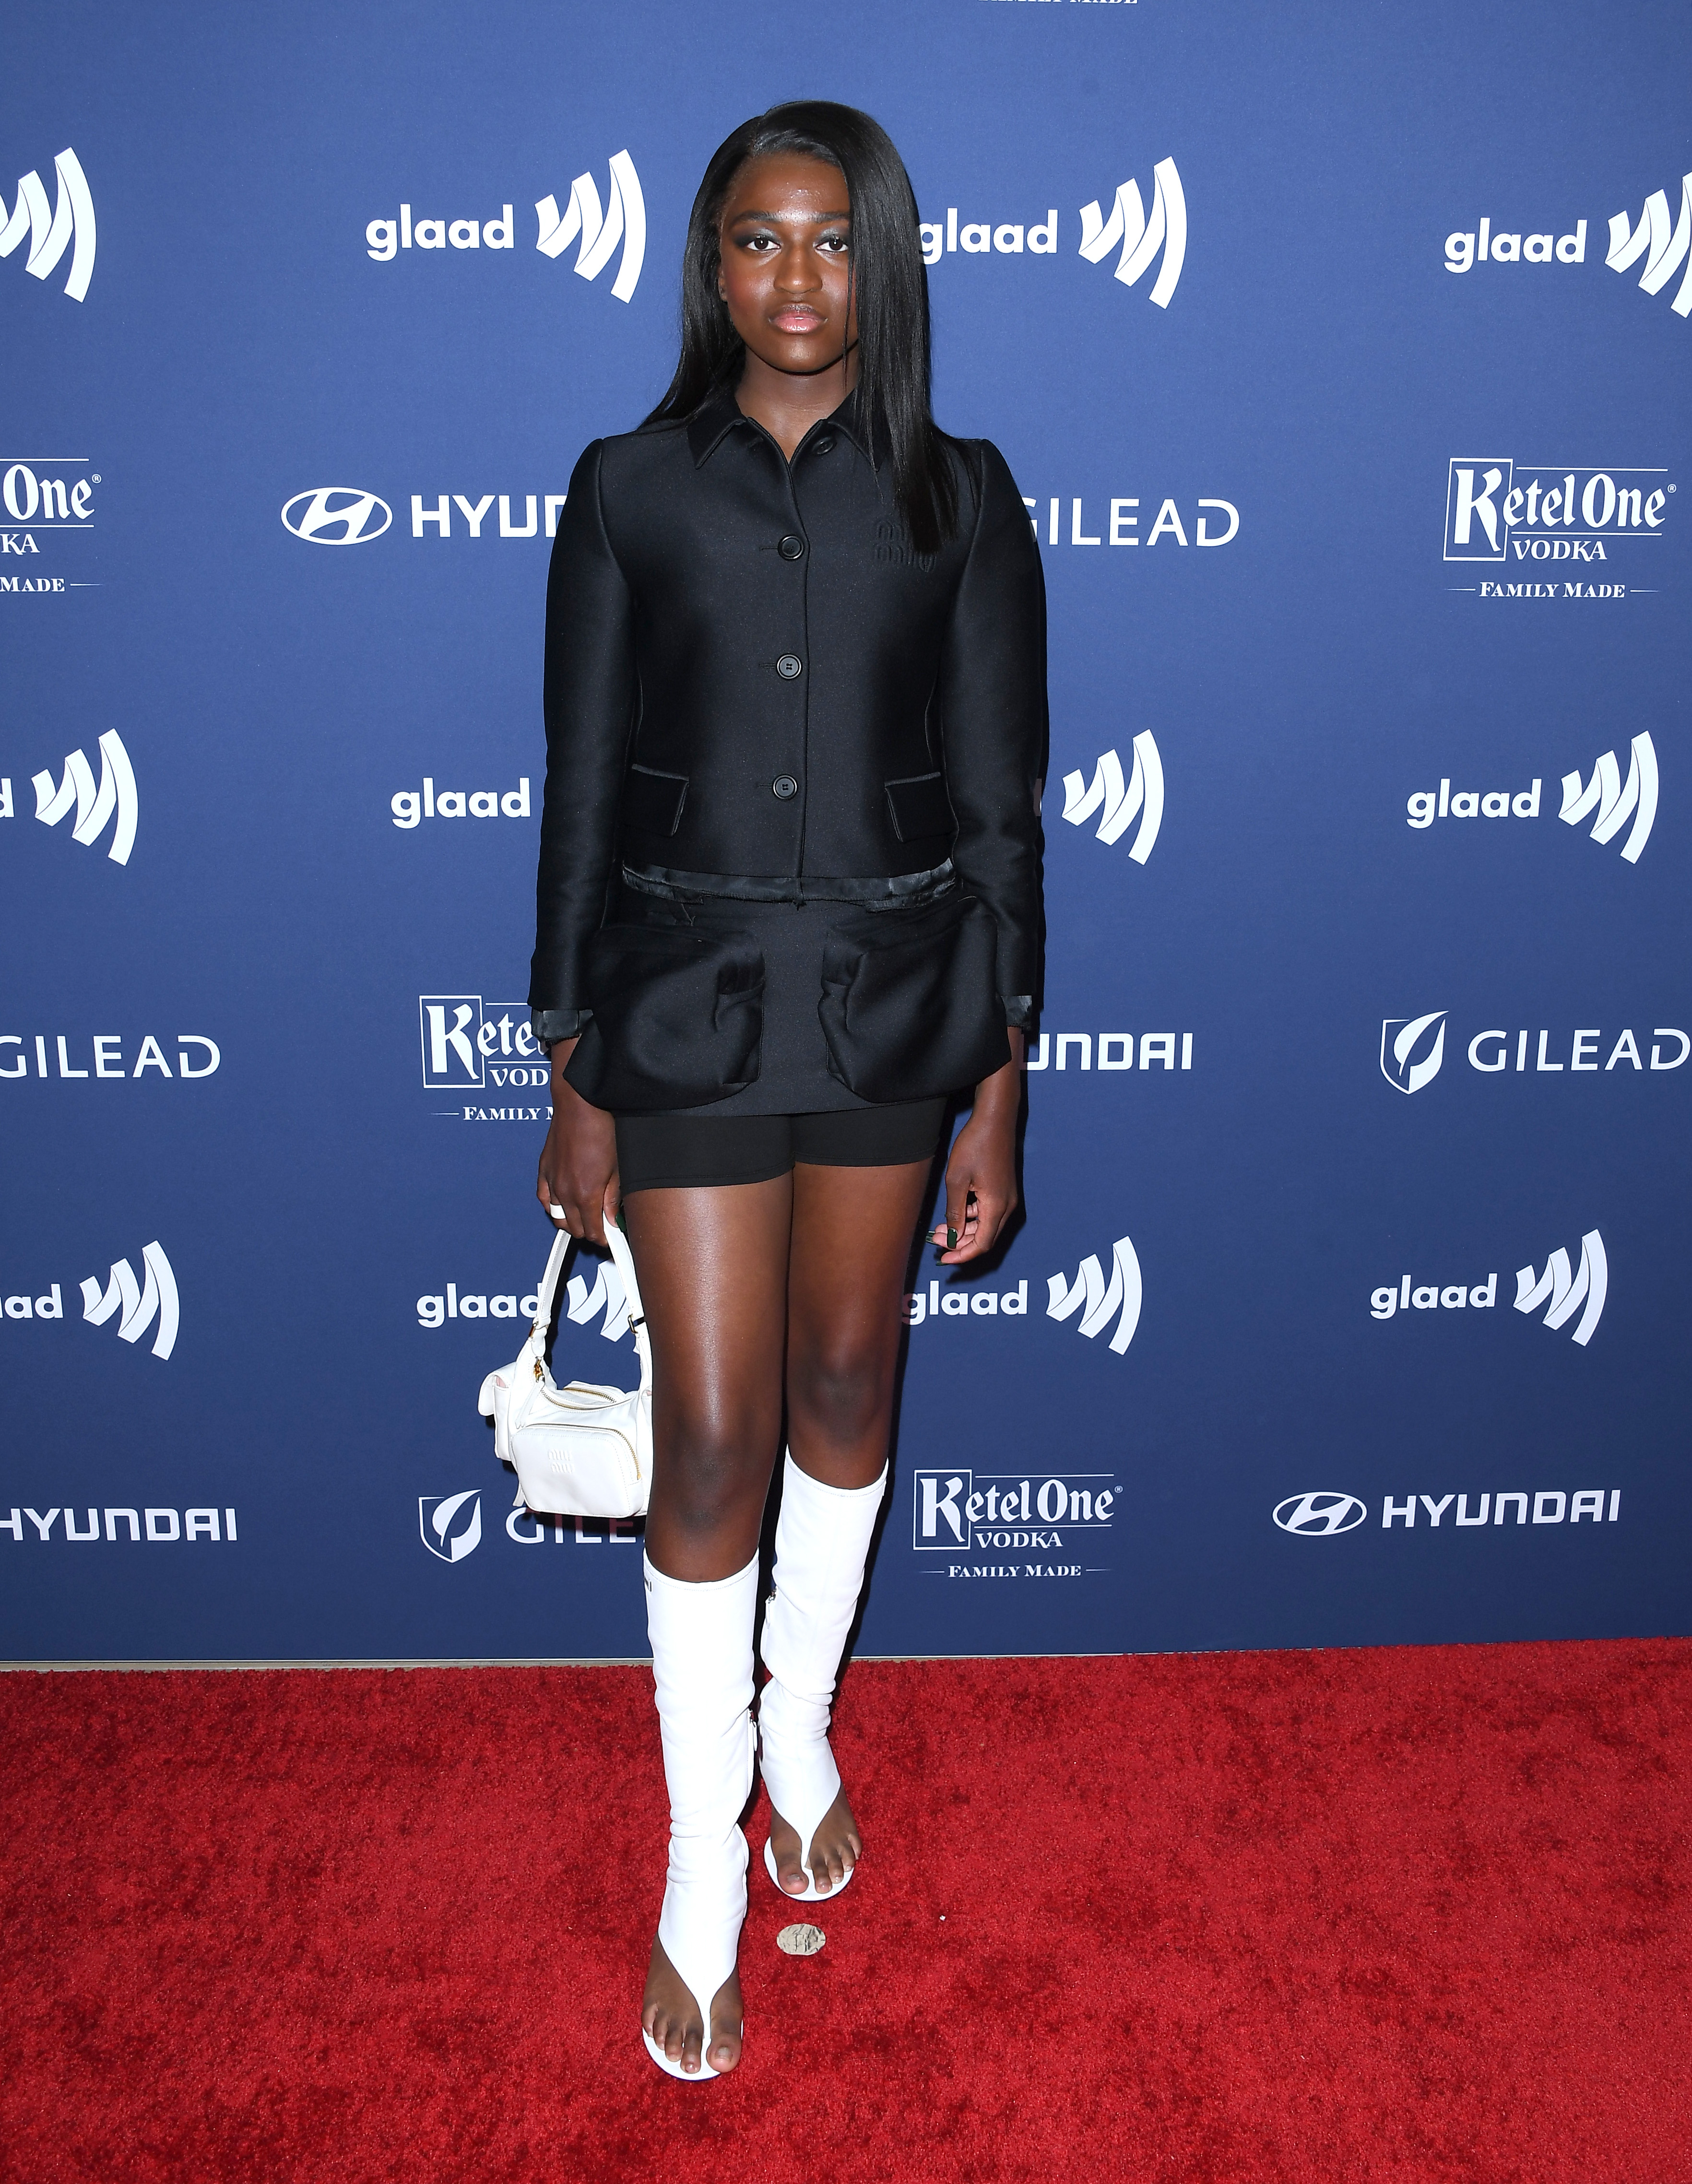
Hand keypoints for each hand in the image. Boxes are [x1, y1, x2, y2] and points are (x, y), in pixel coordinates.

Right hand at [536, 1038, 619, 1245]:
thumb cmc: (602, 1130)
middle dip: (590, 1231)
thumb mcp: (617, 1168)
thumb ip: (613, 1198)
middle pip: (575, 1229)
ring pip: (558, 1218)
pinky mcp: (544, 1171)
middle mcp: (566, 1192)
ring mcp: (552, 1182)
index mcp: (586, 1194)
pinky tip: (564, 1204)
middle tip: (602, 1226)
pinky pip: (544, 1200)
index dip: (604, 1238)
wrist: (580, 1105)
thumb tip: (613, 1219)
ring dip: (573, 1221)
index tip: (611, 1237)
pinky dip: (554, 1207)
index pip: (593, 1231)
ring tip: (586, 1215)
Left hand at [931, 1030, 1023, 1265]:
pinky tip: (953, 1212)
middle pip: (985, 1238)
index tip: (943, 1260)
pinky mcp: (1002, 1189)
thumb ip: (954, 1212)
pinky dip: (970, 1218)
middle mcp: (1006, 1205)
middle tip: (936, 1242)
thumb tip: (950, 1237)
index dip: (962, 1255)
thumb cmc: (976, 1145)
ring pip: (985, 1225)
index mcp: (997, 1206)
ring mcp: (1006, 1197)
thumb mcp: (957, 1181)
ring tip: (939, 1228)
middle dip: (960, 1244)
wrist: (995, 1118)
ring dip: (963, 1230)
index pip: (981, 1244)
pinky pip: (987, 1212)